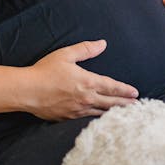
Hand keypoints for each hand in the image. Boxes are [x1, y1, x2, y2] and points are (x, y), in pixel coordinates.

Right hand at [22, 40, 138, 120]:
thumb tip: (102, 44)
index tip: (135, 93)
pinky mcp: (68, 118)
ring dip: (114, 114)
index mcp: (87, 82)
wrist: (27, 91)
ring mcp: (78, 110)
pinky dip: (98, 120)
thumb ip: (86, 49)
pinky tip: (102, 121)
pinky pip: (88, 120)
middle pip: (111, 103)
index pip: (112, 87)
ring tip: (124, 115)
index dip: (125, 90)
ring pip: (101, 113)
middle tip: (137, 107)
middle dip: (125, 104)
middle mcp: (86, 98)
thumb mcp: (66, 55)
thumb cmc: (45, 71)